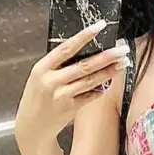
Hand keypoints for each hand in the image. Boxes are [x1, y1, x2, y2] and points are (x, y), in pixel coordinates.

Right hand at [15, 21, 129, 154]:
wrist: (31, 128)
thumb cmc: (37, 99)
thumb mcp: (39, 77)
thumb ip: (57, 65)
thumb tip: (85, 51)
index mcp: (42, 68)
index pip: (66, 47)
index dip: (84, 36)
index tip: (100, 26)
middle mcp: (51, 81)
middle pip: (84, 65)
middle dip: (106, 57)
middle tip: (122, 50)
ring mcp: (61, 96)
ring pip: (90, 81)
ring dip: (109, 72)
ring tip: (122, 64)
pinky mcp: (70, 109)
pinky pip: (90, 96)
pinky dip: (100, 90)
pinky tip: (109, 83)